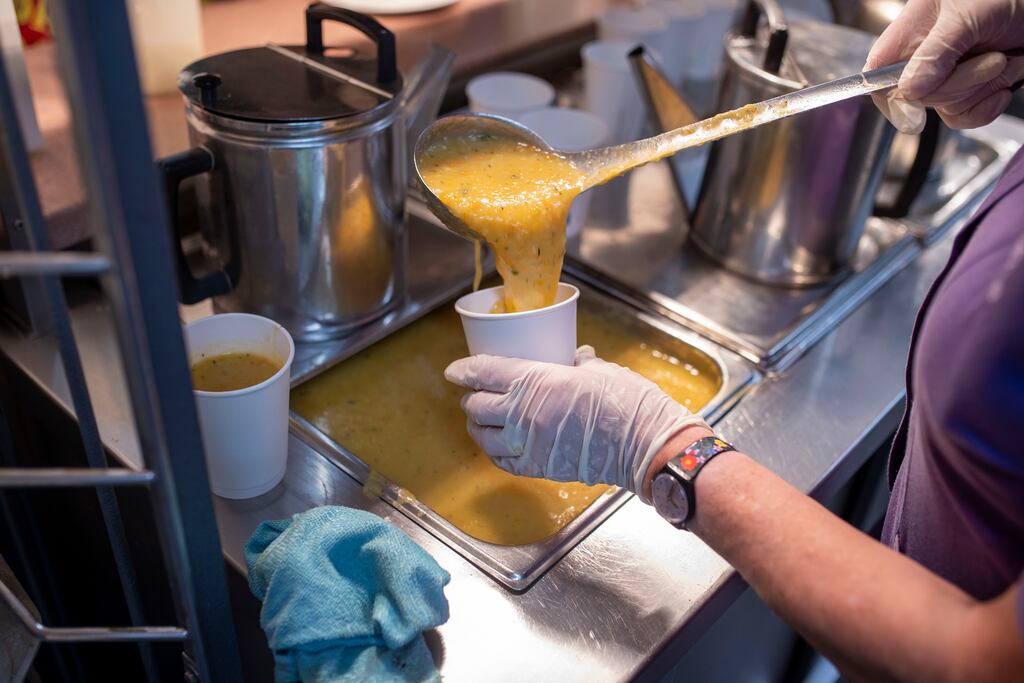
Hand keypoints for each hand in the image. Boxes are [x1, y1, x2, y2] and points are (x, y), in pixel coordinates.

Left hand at [444, 345, 708, 500]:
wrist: (646, 444)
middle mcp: (525, 414)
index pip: (484, 373)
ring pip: (483, 436)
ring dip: (477, 425)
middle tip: (474, 392)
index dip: (463, 370)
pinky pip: (502, 460)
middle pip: (477, 405)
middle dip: (471, 397)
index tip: (455, 370)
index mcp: (537, 381)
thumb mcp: (598, 369)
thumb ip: (576, 363)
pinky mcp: (539, 467)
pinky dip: (493, 451)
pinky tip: (496, 444)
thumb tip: (573, 357)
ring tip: (480, 419)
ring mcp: (529, 444)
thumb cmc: (628, 402)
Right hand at [865, 0, 1023, 132]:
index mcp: (911, 32)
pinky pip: (964, 116)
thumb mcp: (966, 15)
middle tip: (993, 58)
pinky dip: (986, 108)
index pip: (877, 75)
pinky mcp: (971, 88)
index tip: (914, 116)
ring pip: (946, 107)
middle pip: (918, 97)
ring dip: (983, 87)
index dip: (890, 98)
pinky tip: (1003, 85)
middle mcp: (925, 55)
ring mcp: (948, 74)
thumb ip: (935, 52)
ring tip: (1004, 57)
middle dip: (959, 84)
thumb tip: (908, 90)